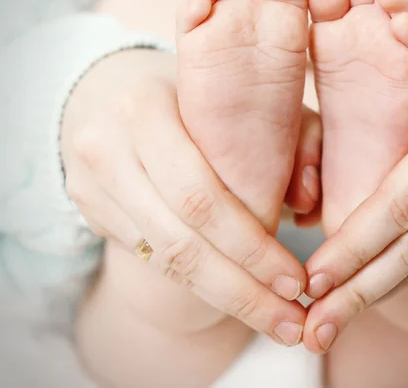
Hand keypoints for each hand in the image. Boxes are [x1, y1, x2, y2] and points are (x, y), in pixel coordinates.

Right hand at [61, 49, 319, 342]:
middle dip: (244, 290)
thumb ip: (293, 134)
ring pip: (165, 260)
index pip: (202, 194)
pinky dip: (199, 281)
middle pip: (181, 240)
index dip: (252, 246)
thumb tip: (310, 203)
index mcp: (147, 108)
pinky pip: (151, 257)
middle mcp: (108, 148)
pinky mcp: (89, 209)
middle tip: (293, 321)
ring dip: (226, 298)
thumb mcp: (248, 93)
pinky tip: (237, 293)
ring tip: (275, 321)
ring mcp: (91, 183)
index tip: (299, 280)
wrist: (110, 91)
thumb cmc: (197, 93)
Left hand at [302, 52, 407, 352]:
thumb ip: (361, 129)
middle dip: (362, 285)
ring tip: (337, 318)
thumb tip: (302, 205)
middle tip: (317, 322)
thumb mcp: (403, 86)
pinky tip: (375, 292)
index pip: (401, 197)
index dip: (354, 244)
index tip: (313, 278)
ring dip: (383, 292)